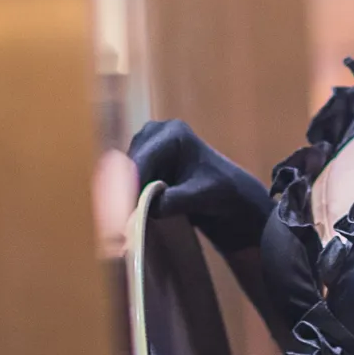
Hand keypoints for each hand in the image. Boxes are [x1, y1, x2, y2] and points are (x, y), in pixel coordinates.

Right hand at [128, 119, 271, 254]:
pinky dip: (129, 196)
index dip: (130, 189)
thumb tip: (148, 207)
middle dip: (125, 193)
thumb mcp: (201, 197)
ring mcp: (147, 144)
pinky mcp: (143, 160)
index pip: (141, 162)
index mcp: (173, 133)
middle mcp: (155, 131)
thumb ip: (174, 200)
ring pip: (123, 174)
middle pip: (127, 167)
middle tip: (123, 222)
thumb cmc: (222, 192)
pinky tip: (133, 214)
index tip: (124, 214)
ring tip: (130, 220)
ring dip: (126, 196)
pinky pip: (127, 180)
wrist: (230, 195)